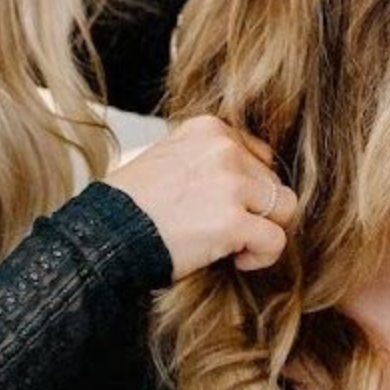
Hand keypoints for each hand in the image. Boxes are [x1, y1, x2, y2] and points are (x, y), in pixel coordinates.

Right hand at [111, 115, 295, 279]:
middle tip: (226, 230)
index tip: (225, 206)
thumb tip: (244, 177)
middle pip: (273, 181)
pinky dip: (263, 256)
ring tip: (236, 245)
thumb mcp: (166, 157)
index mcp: (208, 129)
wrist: (105, 235)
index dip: (247, 186)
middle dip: (255, 210)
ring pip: (285, 207)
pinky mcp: (234, 221)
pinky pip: (276, 239)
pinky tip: (237, 260)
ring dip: (265, 230)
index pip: (257, 154)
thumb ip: (206, 158)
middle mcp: (224, 148)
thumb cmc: (130, 206)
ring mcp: (231, 183)